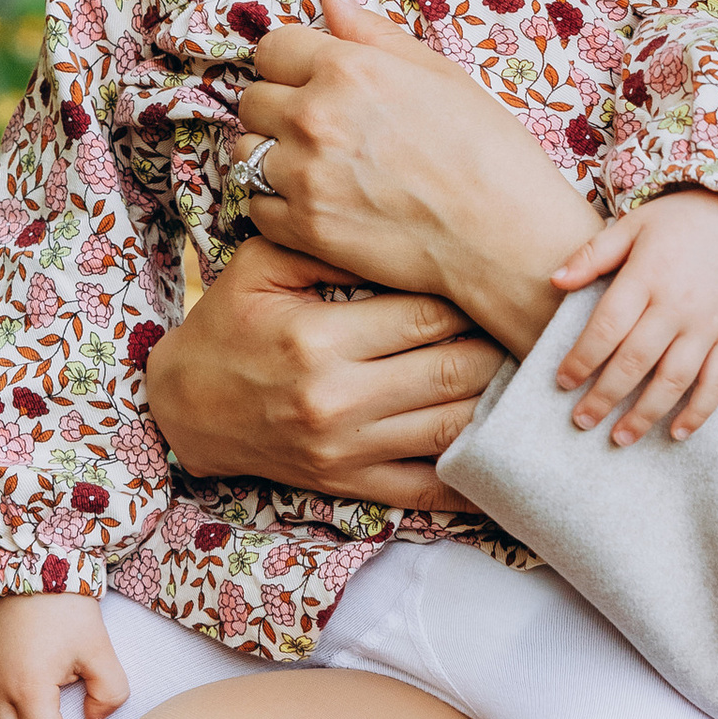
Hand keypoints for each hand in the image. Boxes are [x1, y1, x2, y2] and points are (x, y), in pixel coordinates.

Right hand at [145, 231, 501, 505]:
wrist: (184, 410)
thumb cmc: (228, 326)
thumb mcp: (261, 267)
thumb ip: (329, 246)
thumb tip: (399, 230)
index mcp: (319, 338)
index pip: (426, 315)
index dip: (471, 298)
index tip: (496, 281)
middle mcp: (338, 399)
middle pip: (455, 370)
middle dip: (502, 347)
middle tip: (534, 326)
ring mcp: (347, 449)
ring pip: (454, 427)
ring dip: (503, 404)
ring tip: (533, 375)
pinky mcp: (351, 483)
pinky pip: (428, 488)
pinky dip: (475, 477)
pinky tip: (511, 453)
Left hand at [238, 0, 599, 346]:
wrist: (506, 237)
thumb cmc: (487, 153)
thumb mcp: (439, 74)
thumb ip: (374, 34)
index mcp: (348, 69)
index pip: (273, 48)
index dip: (292, 63)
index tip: (311, 80)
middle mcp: (315, 116)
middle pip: (253, 100)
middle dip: (279, 109)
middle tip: (320, 130)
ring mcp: (304, 175)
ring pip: (245, 154)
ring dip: (272, 157)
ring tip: (316, 169)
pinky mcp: (304, 228)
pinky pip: (254, 207)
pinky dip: (276, 206)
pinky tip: (316, 204)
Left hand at [548, 188, 717, 445]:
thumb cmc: (679, 223)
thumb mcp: (633, 225)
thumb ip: (593, 255)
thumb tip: (554, 281)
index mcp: (647, 276)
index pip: (607, 327)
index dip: (582, 359)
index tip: (562, 383)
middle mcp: (678, 305)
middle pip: (635, 361)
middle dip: (605, 396)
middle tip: (581, 420)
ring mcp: (708, 324)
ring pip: (674, 380)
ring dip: (645, 414)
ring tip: (619, 437)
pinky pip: (717, 382)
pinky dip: (698, 412)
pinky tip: (676, 433)